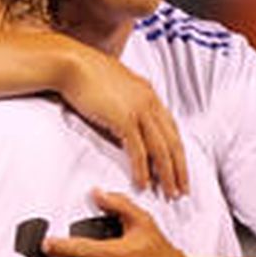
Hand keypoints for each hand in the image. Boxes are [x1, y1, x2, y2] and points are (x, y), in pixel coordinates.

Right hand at [65, 48, 187, 197]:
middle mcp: (150, 102)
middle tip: (183, 190)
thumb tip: (127, 121)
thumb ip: (127, 103)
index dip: (178, 152)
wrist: (72, 63)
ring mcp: (139, 111)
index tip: (180, 169)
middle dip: (180, 169)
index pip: (172, 129)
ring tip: (169, 193)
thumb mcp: (117, 87)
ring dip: (167, 174)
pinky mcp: (124, 119)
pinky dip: (143, 169)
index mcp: (150, 95)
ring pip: (161, 149)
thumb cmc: (87, 74)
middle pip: (173, 142)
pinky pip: (139, 150)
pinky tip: (144, 183)